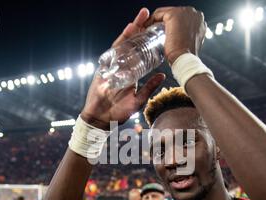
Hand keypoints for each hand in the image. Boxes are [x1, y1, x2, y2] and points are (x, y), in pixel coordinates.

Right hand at [81, 8, 164, 129]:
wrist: (102, 119)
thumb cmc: (118, 111)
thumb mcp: (138, 98)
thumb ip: (149, 87)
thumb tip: (162, 75)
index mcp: (129, 71)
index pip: (137, 52)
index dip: (144, 40)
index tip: (155, 29)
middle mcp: (120, 66)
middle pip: (129, 43)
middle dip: (138, 29)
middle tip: (147, 13)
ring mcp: (112, 66)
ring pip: (121, 44)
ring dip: (130, 30)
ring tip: (139, 18)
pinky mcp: (104, 68)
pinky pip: (112, 52)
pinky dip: (120, 42)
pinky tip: (127, 32)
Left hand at [145, 6, 206, 64]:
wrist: (184, 59)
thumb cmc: (186, 56)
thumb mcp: (188, 44)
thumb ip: (186, 37)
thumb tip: (179, 39)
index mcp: (199, 20)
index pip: (180, 18)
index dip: (170, 26)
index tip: (162, 33)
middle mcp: (194, 13)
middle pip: (172, 14)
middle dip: (162, 23)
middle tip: (153, 33)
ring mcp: (185, 12)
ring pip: (164, 13)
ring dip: (155, 22)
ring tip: (149, 32)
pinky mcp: (174, 14)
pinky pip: (158, 14)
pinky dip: (151, 21)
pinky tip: (146, 29)